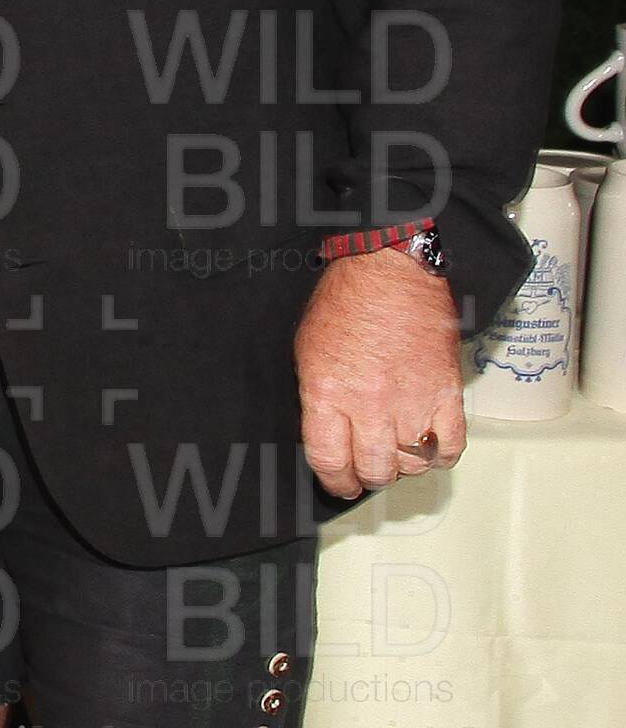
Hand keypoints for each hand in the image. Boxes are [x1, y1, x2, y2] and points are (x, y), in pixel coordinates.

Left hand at [294, 246, 465, 497]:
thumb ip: (319, 400)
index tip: (339, 485)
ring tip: (396, 454)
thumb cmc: (344, 303)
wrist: (390, 272)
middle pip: (373, 470)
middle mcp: (370, 406)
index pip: (330, 460)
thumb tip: (329, 435)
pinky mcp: (446, 395)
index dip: (334, 481)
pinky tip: (429, 447)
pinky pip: (449, 446)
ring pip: (411, 465)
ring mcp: (412, 403)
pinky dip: (440, 455)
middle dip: (367, 477)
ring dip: (403, 466)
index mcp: (328, 394)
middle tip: (367, 471)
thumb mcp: (308, 353)